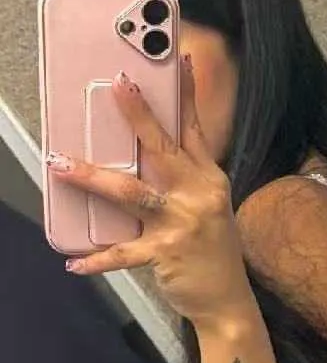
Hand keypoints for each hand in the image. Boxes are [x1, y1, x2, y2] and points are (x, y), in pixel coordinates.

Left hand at [46, 58, 255, 329]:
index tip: (179, 60)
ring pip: (133, 193)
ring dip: (93, 177)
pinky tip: (74, 263)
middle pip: (163, 148)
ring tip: (62, 165)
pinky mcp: (168, 252)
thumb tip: (134, 160)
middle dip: (139, 115)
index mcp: (210, 180)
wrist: (228, 302)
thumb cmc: (212, 253)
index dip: (187, 95)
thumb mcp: (207, 210)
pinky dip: (98, 259)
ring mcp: (185, 223)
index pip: (195, 130)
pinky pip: (124, 253)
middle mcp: (200, 195)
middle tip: (117, 86)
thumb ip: (179, 183)